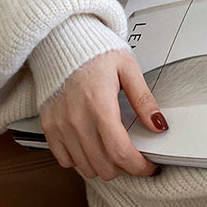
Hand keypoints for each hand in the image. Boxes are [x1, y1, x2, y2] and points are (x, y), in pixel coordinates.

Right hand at [39, 49, 167, 180]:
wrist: (61, 38)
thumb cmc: (93, 50)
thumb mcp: (127, 68)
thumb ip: (143, 100)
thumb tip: (158, 124)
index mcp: (99, 105)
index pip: (120, 152)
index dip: (138, 166)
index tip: (148, 166)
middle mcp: (77, 119)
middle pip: (104, 166)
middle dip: (124, 167)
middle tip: (133, 156)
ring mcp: (60, 125)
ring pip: (85, 167)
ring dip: (103, 166)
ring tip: (113, 151)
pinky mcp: (48, 125)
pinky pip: (64, 159)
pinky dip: (80, 160)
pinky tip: (91, 147)